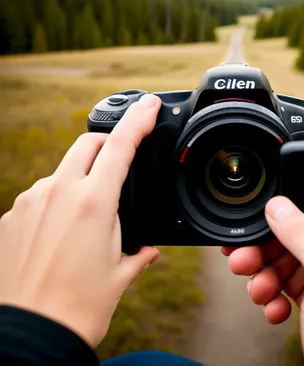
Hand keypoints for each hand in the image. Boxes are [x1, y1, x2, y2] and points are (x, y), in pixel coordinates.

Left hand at [0, 94, 161, 347]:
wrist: (29, 338)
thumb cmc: (79, 308)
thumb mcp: (121, 275)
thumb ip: (139, 252)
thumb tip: (149, 249)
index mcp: (94, 203)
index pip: (121, 145)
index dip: (138, 120)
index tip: (149, 106)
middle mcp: (58, 194)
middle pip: (88, 144)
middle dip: (109, 143)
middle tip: (123, 162)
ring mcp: (30, 203)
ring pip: (63, 171)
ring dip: (81, 179)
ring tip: (91, 219)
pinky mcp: (11, 218)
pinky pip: (40, 196)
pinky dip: (57, 203)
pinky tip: (62, 236)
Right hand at [222, 197, 303, 365]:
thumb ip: (302, 234)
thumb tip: (278, 205)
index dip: (293, 218)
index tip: (265, 219)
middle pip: (298, 245)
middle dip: (268, 252)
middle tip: (242, 258)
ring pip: (287, 270)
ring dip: (266, 278)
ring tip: (257, 291)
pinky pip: (285, 294)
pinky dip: (274, 300)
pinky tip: (273, 311)